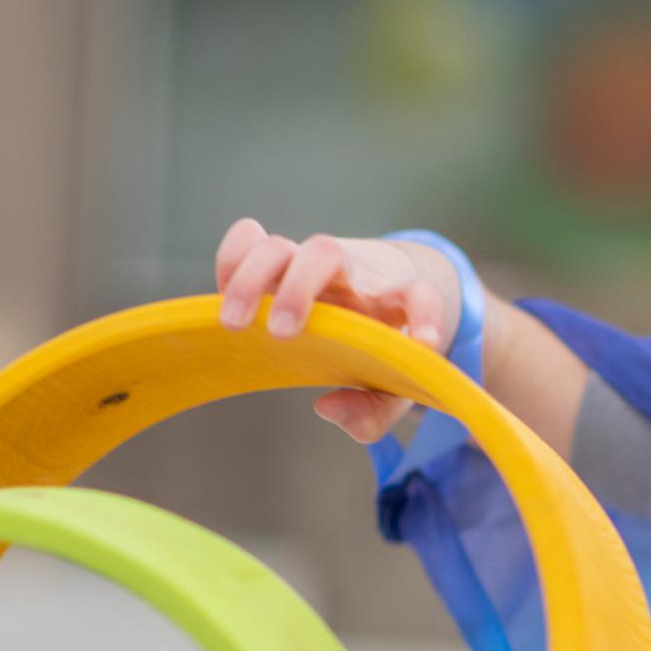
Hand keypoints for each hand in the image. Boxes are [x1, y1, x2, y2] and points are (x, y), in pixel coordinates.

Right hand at [212, 217, 462, 440]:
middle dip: (299, 289)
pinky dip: (232, 258)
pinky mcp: (280, 260)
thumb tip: (329, 409)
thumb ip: (374, 411)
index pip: (422, 297)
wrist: (381, 293)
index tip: (425, 342)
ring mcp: (312, 263)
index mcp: (397, 298)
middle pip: (326, 251)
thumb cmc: (386, 345)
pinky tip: (222, 295)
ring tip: (234, 325)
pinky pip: (250, 238)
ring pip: (280, 246)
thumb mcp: (391, 386)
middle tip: (282, 334)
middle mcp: (352, 272)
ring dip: (251, 279)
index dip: (427, 317)